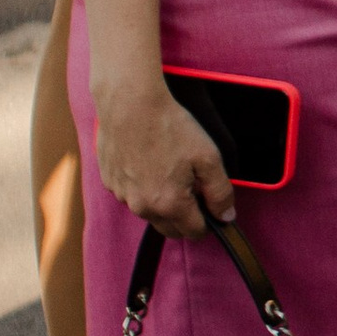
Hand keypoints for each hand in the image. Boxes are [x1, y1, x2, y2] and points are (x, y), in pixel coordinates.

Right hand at [96, 71, 233, 239]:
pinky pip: (131, 194)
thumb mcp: (208, 158)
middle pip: (170, 229)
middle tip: (193, 187)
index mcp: (169, 205)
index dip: (208, 221)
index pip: (193, 232)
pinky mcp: (109, 181)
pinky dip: (142, 186)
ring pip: (149, 212)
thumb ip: (220, 192)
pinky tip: (148, 161)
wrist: (130, 103)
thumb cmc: (171, 127)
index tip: (210, 204)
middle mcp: (142, 207)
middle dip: (185, 216)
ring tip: (169, 168)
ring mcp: (122, 195)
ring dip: (161, 202)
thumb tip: (227, 217)